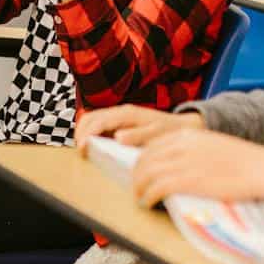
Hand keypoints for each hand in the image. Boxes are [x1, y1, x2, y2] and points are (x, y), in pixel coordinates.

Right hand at [75, 105, 204, 152]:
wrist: (182, 126)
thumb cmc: (169, 132)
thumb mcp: (157, 135)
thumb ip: (138, 136)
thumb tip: (118, 138)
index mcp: (127, 114)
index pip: (98, 120)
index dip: (87, 134)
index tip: (82, 149)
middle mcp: (120, 111)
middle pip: (90, 117)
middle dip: (81, 133)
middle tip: (81, 151)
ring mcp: (119, 115)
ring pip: (92, 119)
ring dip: (84, 132)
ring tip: (85, 149)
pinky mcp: (119, 121)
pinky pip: (98, 123)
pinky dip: (91, 133)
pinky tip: (94, 145)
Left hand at [131, 129, 263, 209]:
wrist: (259, 169)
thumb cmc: (244, 161)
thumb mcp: (214, 145)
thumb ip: (195, 150)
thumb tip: (183, 164)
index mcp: (188, 135)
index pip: (153, 144)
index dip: (143, 159)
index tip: (142, 170)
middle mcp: (181, 145)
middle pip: (145, 158)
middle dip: (137, 174)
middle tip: (137, 187)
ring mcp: (183, 162)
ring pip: (146, 173)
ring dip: (139, 187)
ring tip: (140, 197)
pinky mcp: (186, 180)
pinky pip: (156, 188)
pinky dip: (148, 196)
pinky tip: (148, 203)